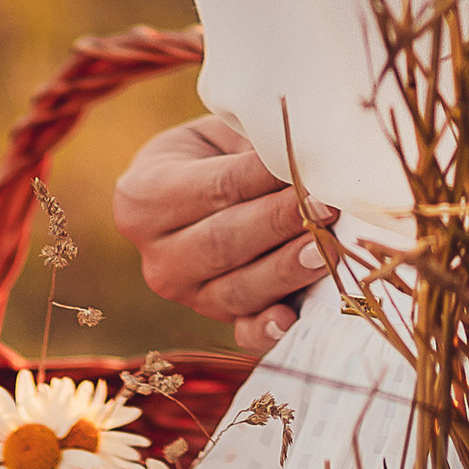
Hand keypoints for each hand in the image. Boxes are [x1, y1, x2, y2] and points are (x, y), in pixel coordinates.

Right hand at [109, 112, 333, 354]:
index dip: (263, 180)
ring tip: (326, 250)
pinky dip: (267, 329)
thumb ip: (253, 149)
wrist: (192, 190)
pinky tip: (292, 319)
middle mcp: (157, 255)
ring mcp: (185, 294)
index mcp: (142, 198)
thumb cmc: (213, 154)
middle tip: (326, 206)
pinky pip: (241, 332)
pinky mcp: (215, 320)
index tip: (307, 170)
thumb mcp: (220, 136)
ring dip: (286, 270)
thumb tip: (305, 156)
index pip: (215, 188)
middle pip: (224, 242)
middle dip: (280, 224)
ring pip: (237, 289)